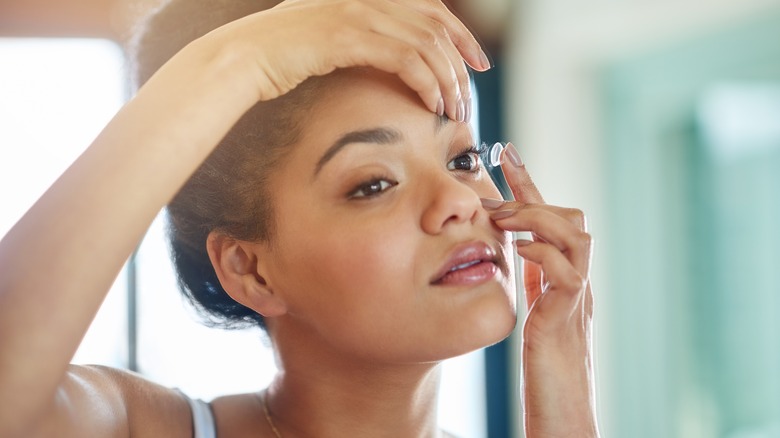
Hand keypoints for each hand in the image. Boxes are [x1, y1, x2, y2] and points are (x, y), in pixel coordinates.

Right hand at [194, 0, 489, 121]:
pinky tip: (431, 106)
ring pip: (427, 44)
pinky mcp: (348, 37)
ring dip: (447, 80)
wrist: (242, 57)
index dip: (460, 32)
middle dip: (462, 59)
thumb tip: (387, 55)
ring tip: (454, 109)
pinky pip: (406, 60)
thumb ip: (359, 37)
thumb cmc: (280, 55)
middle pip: (436, 23)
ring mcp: (357, 13)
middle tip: (471, 91)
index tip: (477, 61)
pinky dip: (427, 84)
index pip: (430, 7)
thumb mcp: (326, 37)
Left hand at [481, 143, 598, 436]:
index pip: (548, 218)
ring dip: (536, 220)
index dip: (528, 182)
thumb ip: (530, 279)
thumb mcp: (533, 308)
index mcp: (561, 274)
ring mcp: (576, 296)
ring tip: (503, 221)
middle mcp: (576, 278)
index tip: (504, 151)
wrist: (563, 404)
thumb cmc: (543, 362)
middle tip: (494, 194)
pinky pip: (566, 272)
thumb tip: (508, 250)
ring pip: (576, 235)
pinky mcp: (568, 316)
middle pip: (573, 217)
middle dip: (532, 197)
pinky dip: (542, 254)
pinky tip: (518, 252)